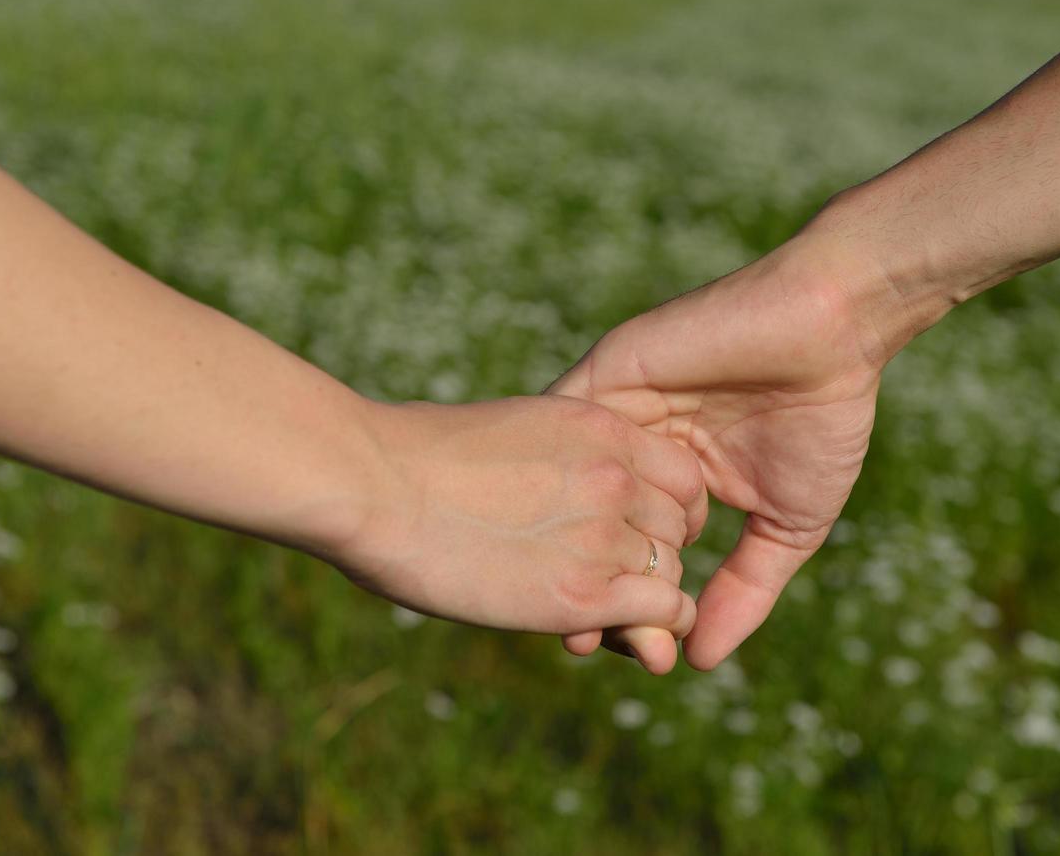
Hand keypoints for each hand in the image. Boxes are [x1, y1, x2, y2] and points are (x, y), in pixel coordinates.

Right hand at [328, 396, 708, 673]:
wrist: (375, 485)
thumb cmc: (418, 455)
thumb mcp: (514, 427)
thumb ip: (559, 450)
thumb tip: (552, 473)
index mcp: (601, 427)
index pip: (683, 475)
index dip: (666, 507)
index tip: (638, 526)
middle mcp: (616, 477)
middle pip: (679, 527)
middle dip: (655, 553)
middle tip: (619, 575)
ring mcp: (604, 536)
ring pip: (672, 572)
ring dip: (649, 594)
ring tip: (611, 608)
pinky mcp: (584, 595)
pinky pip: (667, 613)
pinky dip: (659, 627)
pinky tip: (630, 632)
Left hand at [551, 229, 890, 669]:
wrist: (830, 332)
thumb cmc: (820, 421)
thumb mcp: (786, 525)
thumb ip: (744, 590)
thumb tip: (699, 660)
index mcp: (670, 477)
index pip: (627, 546)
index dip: (617, 598)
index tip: (613, 650)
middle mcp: (634, 446)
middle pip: (585, 524)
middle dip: (578, 582)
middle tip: (576, 641)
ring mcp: (616, 410)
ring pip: (566, 486)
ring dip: (558, 542)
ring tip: (559, 602)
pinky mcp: (607, 374)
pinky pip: (559, 429)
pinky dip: (550, 477)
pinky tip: (547, 531)